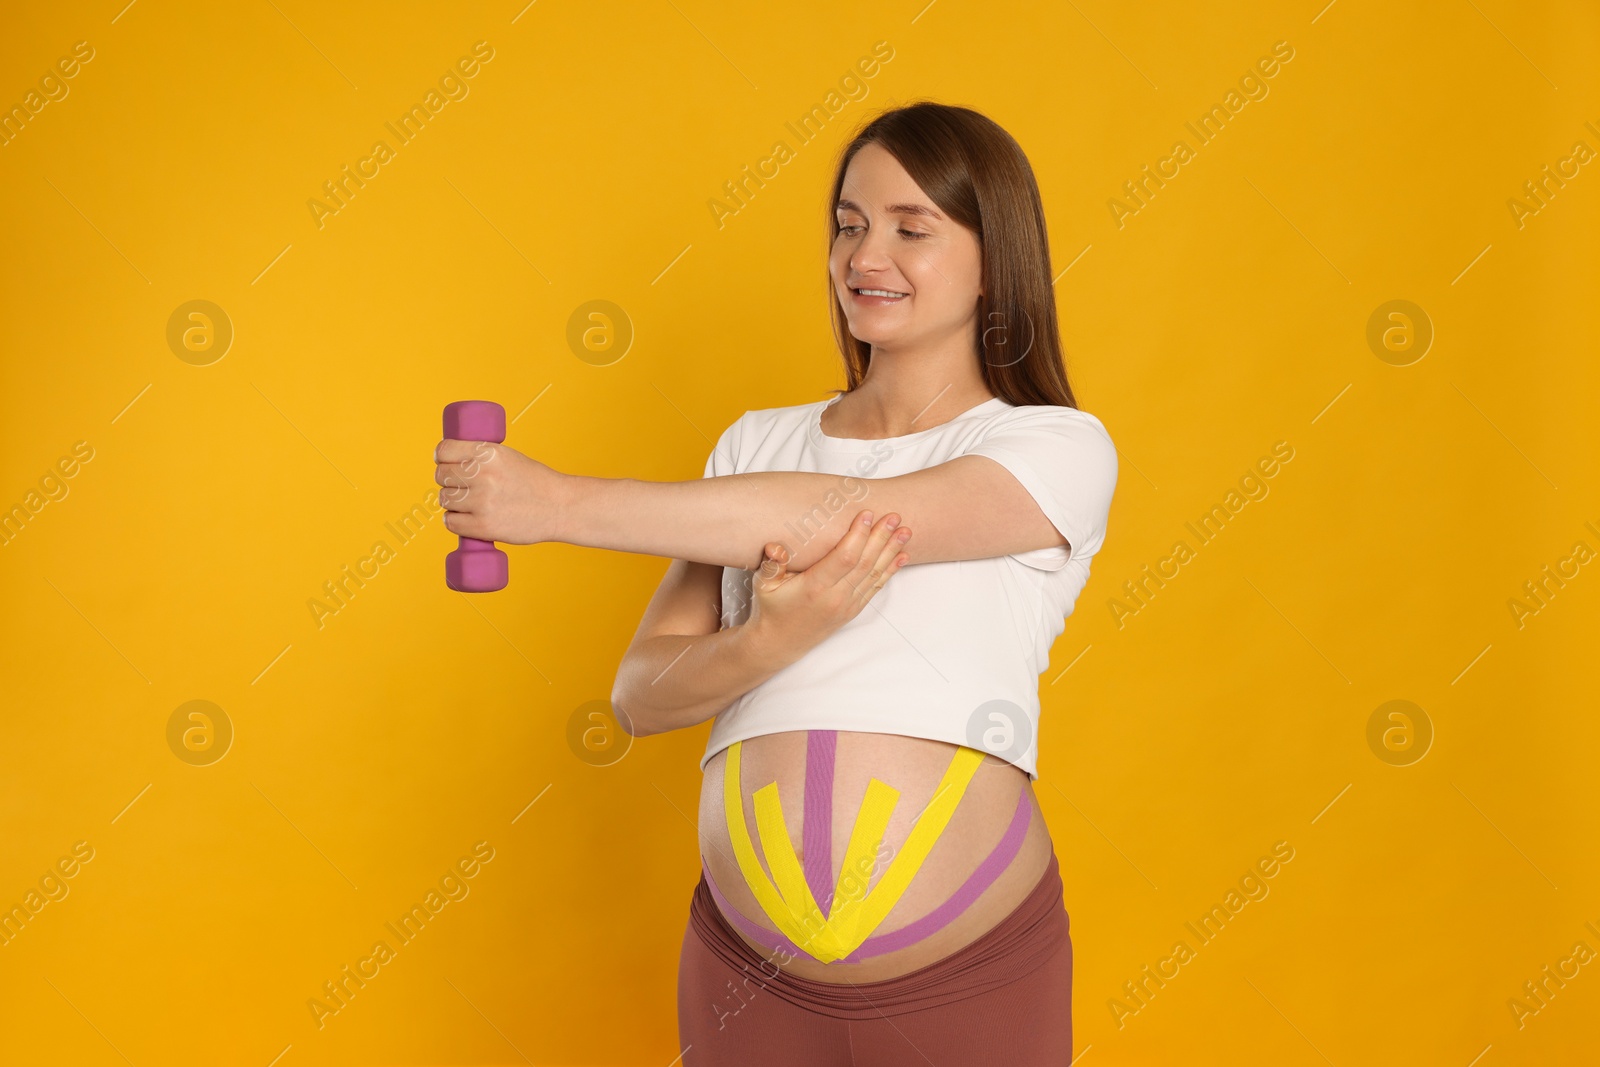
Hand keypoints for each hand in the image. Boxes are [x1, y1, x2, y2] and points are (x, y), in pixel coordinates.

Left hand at [433, 438, 560, 544]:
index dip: (441, 457)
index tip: (444, 461)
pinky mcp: (483, 526)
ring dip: (452, 502)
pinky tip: (466, 518)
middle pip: (441, 475)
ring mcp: (482, 502)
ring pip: (444, 499)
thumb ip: (481, 458)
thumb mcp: (509, 456)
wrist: (560, 507)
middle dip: (448, 480)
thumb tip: (450, 463)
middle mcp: (483, 475)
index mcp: (489, 453)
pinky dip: (455, 521)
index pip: (444, 451)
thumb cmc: (535, 482)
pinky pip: (451, 522)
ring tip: (468, 503)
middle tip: (461, 485)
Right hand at [746, 510, 911, 652]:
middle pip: (864, 563)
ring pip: (874, 574)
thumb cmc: (771, 608)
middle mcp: (835, 598)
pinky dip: (890, 571)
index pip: (843, 558)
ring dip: (891, 551)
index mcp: (814, 588)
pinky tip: (901, 556)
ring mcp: (847, 605)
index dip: (858, 536)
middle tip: (895, 516)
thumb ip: (770, 564)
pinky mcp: (853, 609)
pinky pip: (875, 587)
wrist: (780, 642)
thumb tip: (775, 547)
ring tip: (905, 531)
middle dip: (881, 537)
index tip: (867, 514)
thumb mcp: (763, 584)